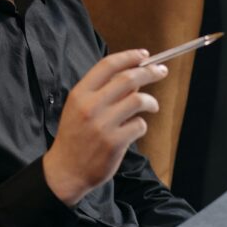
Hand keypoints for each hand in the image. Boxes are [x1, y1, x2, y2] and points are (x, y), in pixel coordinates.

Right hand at [42, 49, 166, 205]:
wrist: (65, 171)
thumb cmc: (75, 137)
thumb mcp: (79, 108)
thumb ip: (102, 91)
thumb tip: (133, 76)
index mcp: (80, 94)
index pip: (108, 65)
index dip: (129, 57)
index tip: (144, 55)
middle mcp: (91, 106)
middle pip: (128, 79)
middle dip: (150, 72)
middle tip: (161, 71)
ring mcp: (103, 124)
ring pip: (138, 100)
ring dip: (151, 100)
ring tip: (152, 105)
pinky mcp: (114, 142)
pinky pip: (139, 125)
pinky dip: (141, 124)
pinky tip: (135, 128)